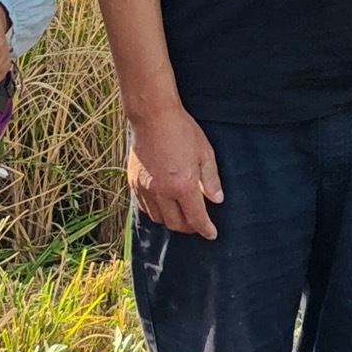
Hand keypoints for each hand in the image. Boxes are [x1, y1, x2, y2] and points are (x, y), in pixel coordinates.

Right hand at [128, 102, 222, 237]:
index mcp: (182, 186)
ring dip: (172, 221)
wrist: (153, 117)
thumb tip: (218, 199)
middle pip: (176, 224)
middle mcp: (162, 192)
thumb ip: (211, 179)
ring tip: (182, 213)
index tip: (211, 234)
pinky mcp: (133, 183)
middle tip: (198, 223)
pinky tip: (164, 204)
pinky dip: (156, 211)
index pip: (196, 218)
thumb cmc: (182, 131)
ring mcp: (145, 189)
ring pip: (159, 219)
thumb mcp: (205, 153)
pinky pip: (144, 208)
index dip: (205, 229)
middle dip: (189, 227)